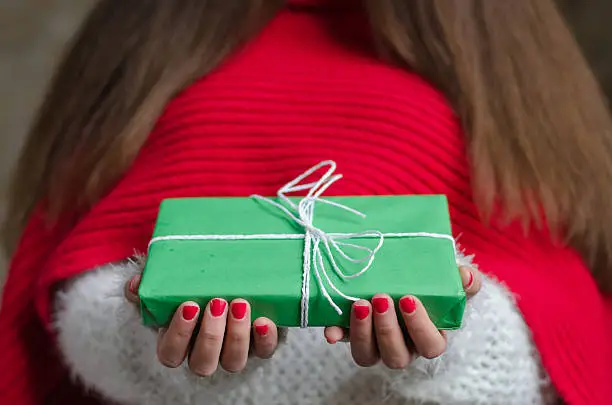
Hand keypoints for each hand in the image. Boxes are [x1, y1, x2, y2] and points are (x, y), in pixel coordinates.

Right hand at [125, 275, 279, 375]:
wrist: (235, 276)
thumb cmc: (195, 284)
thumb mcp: (171, 281)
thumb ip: (151, 284)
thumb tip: (136, 285)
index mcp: (179, 342)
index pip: (170, 354)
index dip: (179, 335)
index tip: (189, 306)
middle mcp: (205, 353)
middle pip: (202, 364)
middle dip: (210, 336)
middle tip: (217, 303)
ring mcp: (234, 351)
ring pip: (233, 362)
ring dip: (236, 336)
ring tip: (240, 304)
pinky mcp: (260, 344)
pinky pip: (264, 352)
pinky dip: (265, 339)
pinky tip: (263, 320)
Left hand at [324, 265, 480, 368]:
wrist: (404, 275)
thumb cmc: (431, 284)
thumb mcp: (449, 280)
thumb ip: (464, 280)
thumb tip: (465, 276)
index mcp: (429, 338)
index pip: (430, 346)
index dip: (419, 327)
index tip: (408, 299)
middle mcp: (403, 347)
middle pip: (396, 356)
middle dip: (387, 329)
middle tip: (381, 298)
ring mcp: (376, 344)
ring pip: (368, 356)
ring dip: (362, 333)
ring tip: (360, 304)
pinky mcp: (353, 333)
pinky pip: (344, 341)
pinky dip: (337, 334)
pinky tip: (331, 329)